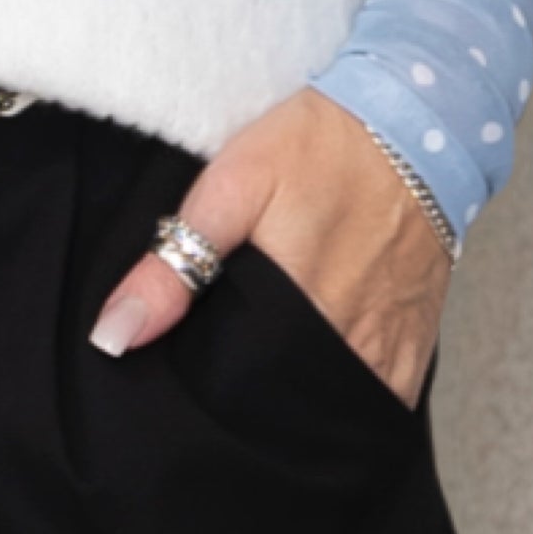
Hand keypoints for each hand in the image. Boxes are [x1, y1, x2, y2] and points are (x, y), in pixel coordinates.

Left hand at [88, 83, 452, 407]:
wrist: (417, 123)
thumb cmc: (318, 147)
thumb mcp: (232, 185)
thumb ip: (172, 265)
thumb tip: (115, 336)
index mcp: (293, 312)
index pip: (235, 397)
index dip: (205, 397)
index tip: (183, 383)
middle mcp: (347, 344)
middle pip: (283, 411)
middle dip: (249, 408)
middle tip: (220, 380)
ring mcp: (388, 350)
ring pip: (331, 410)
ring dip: (298, 406)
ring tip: (265, 383)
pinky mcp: (417, 344)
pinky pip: (380, 400)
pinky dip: (347, 400)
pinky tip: (320, 384)